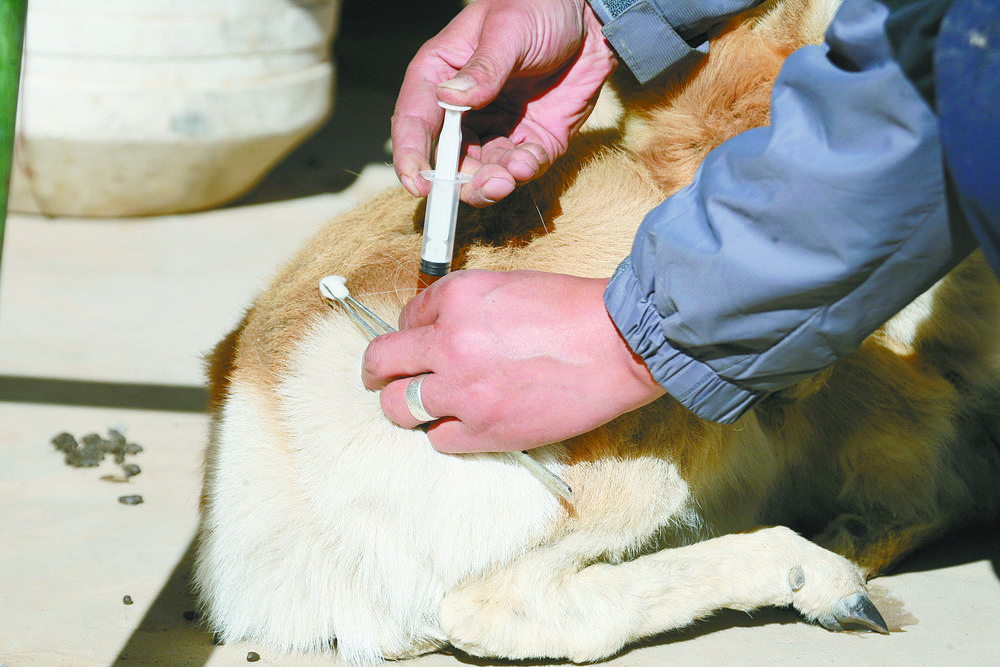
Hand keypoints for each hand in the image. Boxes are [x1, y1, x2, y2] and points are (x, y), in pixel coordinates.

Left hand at [362, 270, 664, 452]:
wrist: (620, 345)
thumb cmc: (573, 309)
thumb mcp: (507, 285)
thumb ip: (464, 306)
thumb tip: (435, 329)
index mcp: (456, 298)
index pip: (403, 317)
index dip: (410, 332)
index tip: (420, 342)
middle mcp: (448, 343)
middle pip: (381, 363)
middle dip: (377, 371)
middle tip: (382, 378)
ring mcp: (463, 391)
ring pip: (398, 407)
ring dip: (405, 405)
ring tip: (420, 406)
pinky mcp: (485, 430)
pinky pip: (437, 439)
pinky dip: (444, 432)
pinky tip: (462, 423)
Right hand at [391, 0, 616, 206]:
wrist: (592, 19)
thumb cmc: (539, 8)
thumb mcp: (509, 30)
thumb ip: (483, 68)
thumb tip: (450, 99)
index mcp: (440, 74)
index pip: (415, 120)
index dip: (411, 155)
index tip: (418, 184)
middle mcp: (463, 110)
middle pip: (448, 158)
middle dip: (461, 179)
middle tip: (482, 185)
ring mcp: (497, 129)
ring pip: (483, 171)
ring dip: (494, 180)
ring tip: (511, 174)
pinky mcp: (530, 141)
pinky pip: (521, 168)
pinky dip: (524, 171)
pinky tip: (529, 160)